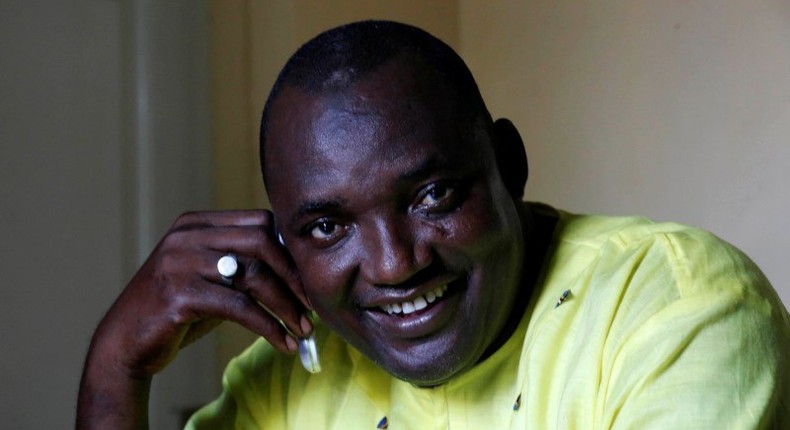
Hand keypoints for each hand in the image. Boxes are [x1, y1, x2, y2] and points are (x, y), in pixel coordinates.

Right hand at [77, 209, 310, 428]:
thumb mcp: (210, 277)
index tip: (308, 280)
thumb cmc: (176, 311)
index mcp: (196, 223)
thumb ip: (243, 265)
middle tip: (312, 307)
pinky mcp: (178, 295)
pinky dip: (268, 326)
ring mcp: (180, 263)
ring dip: (286, 306)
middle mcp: (186, 236)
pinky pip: (240, 307)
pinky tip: (282, 342)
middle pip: (261, 243)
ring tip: (302, 330)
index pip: (259, 222)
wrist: (124, 342)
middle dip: (294, 277)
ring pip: (254, 276)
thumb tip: (298, 270)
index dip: (290, 250)